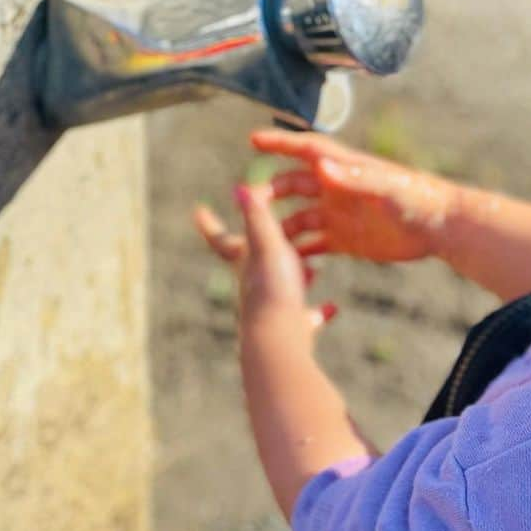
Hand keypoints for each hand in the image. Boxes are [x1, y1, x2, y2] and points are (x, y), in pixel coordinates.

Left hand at [194, 183, 335, 339]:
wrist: (279, 343)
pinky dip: (319, 311)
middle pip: (257, 261)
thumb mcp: (268, 246)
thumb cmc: (271, 291)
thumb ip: (258, 217)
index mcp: (245, 262)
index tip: (198, 210)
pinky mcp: (294, 329)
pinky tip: (332, 307)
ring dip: (298, 274)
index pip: (221, 239)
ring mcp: (274, 309)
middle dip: (267, 245)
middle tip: (282, 230)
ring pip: (284, 287)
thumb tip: (240, 187)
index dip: (210, 224)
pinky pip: (307, 318)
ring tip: (314, 266)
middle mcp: (255, 285)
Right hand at [251, 129, 455, 263]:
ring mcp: (340, 215)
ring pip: (299, 218)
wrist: (440, 227)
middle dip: (270, 191)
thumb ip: (353, 178)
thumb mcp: (385, 188)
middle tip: (246, 202)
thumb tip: (321, 167)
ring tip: (256, 241)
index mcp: (345, 170)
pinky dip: (299, 252)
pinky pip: (315, 245)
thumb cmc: (418, 199)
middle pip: (294, 185)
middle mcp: (338, 189)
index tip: (253, 139)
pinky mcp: (347, 239)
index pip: (307, 151)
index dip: (281, 144)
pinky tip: (282, 264)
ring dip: (279, 227)